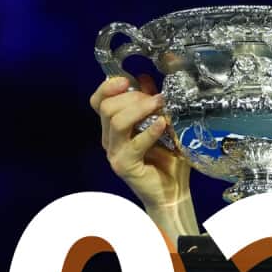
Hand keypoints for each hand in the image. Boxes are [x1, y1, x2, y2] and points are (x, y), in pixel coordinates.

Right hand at [89, 76, 193, 229]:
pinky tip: (163, 125)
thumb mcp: (162, 124)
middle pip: (107, 107)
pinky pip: (133, 144)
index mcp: (113, 128)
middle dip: (133, 97)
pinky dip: (149, 131)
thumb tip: (146, 79)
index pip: (98, 101)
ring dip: (140, 109)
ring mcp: (115, 154)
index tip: (127, 80)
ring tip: (161, 106)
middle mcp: (109, 140)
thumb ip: (152, 103)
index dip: (108, 87)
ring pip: (116, 121)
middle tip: (156, 99)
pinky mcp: (125, 166)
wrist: (173, 192)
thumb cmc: (169, 161)